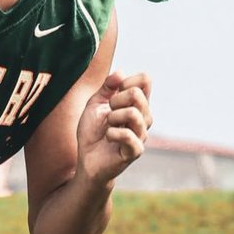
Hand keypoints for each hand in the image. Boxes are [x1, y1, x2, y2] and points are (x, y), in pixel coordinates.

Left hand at [75, 69, 152, 185]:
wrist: (87, 160)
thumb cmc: (92, 133)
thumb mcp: (95, 105)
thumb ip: (107, 87)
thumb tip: (120, 73)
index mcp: (137, 104)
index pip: (145, 80)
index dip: (127, 80)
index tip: (113, 93)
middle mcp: (144, 118)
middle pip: (137, 94)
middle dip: (115, 100)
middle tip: (108, 114)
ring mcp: (141, 134)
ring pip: (133, 113)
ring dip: (113, 117)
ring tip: (108, 126)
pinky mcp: (135, 151)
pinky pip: (128, 135)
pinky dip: (112, 133)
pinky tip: (108, 137)